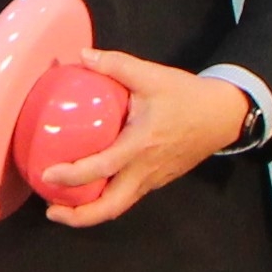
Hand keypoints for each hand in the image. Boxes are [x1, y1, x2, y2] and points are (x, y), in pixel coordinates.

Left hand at [33, 49, 246, 227]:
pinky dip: (105, 200)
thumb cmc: (187, 97)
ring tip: (61, 205)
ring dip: (89, 212)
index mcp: (141, 146)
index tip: (47, 174)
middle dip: (78, 216)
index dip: (73, 176)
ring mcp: (153, 180)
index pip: (102, 168)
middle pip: (110, 208)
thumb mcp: (152, 76)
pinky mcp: (157, 181)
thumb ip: (116, 65)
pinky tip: (88, 189)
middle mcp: (145, 170)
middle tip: (51, 209)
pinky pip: (127, 197)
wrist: (223, 116)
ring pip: (118, 208)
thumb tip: (82, 55)